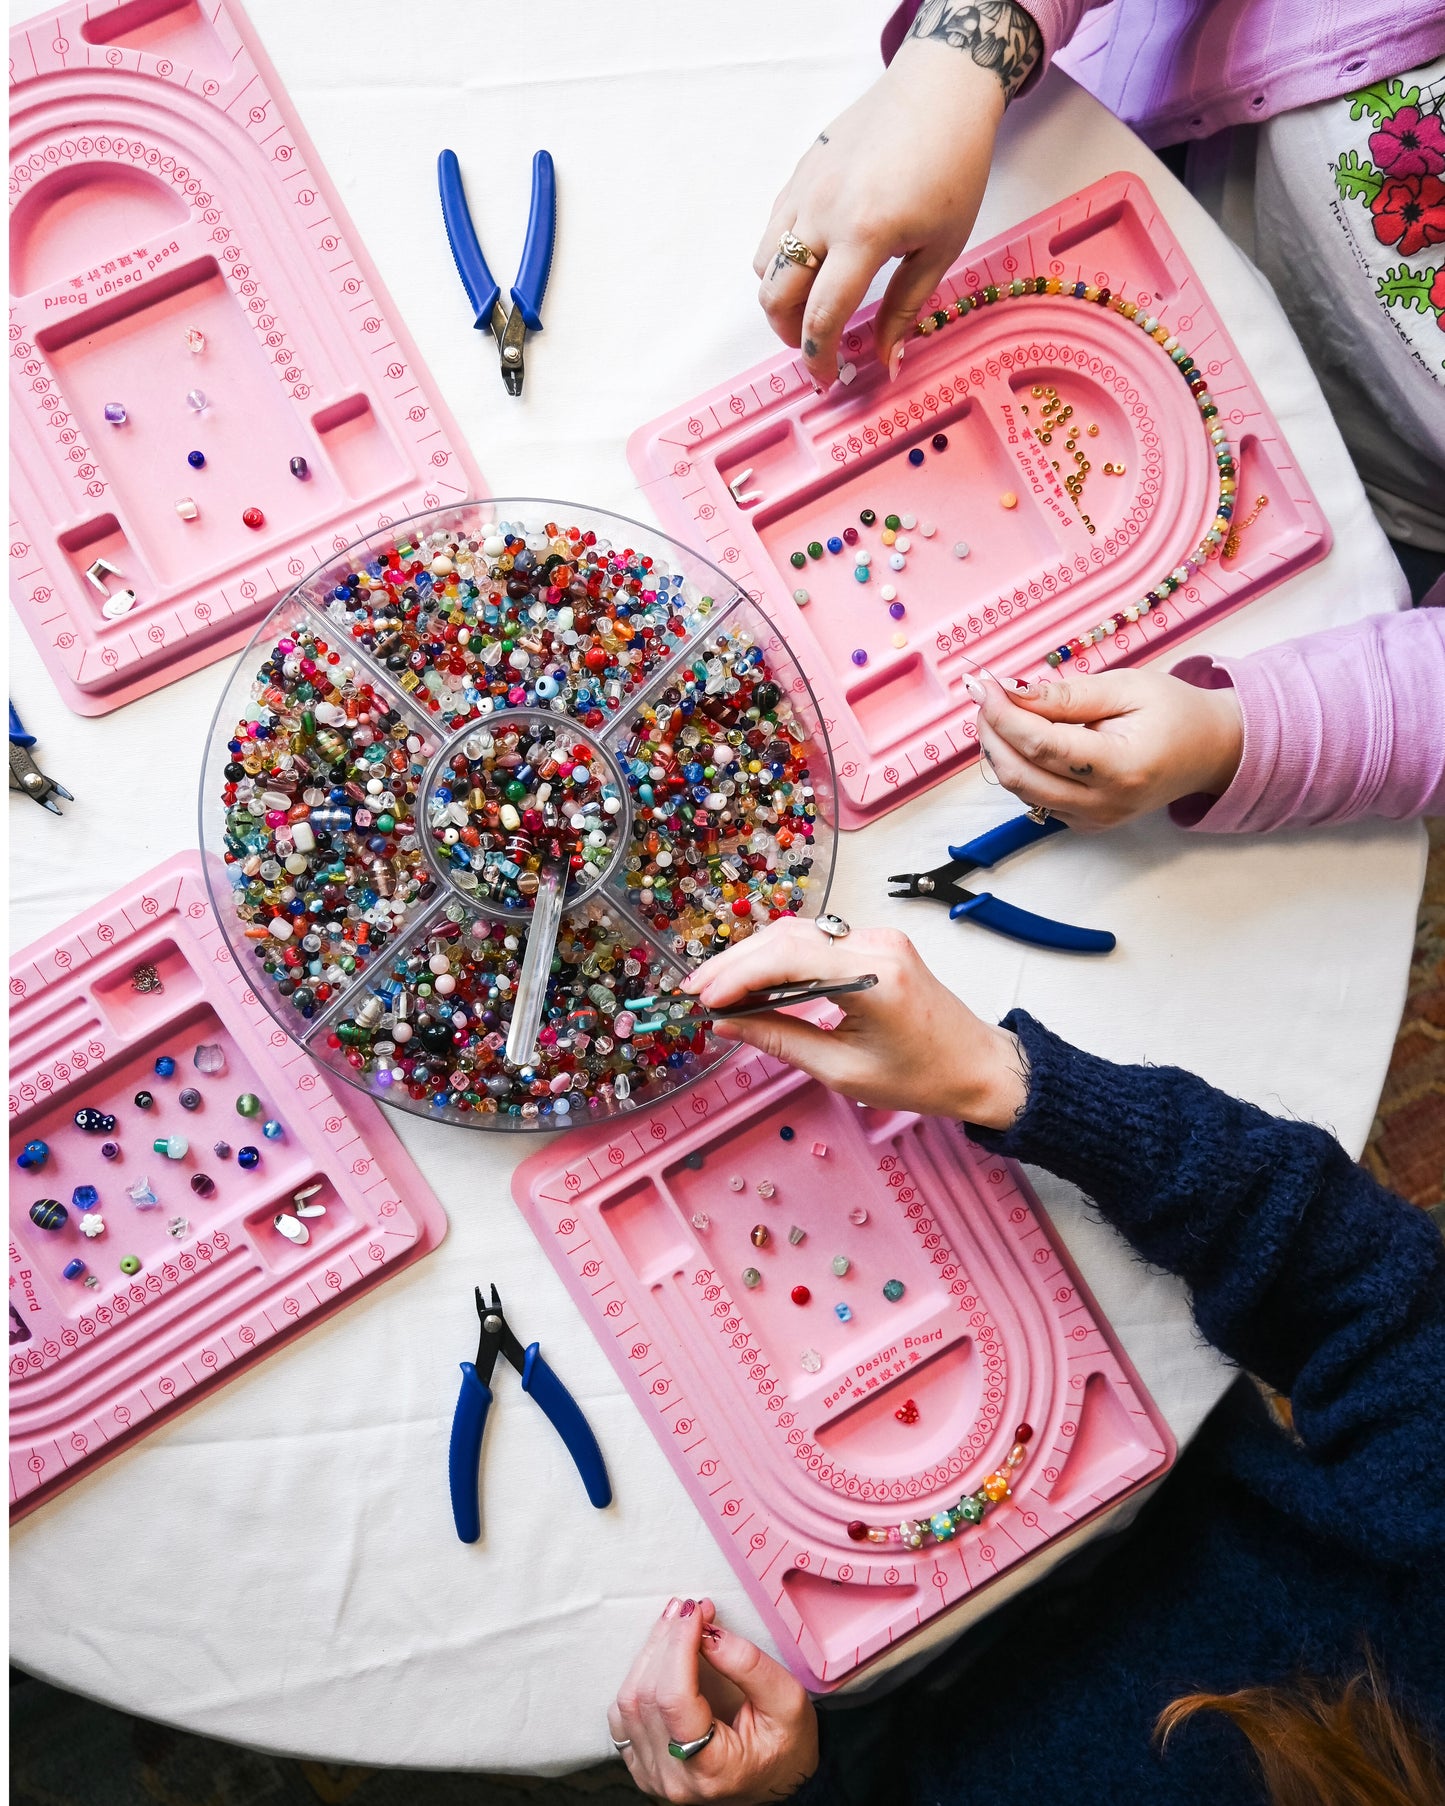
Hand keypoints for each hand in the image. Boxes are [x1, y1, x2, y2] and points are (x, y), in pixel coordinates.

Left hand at [610, 1596, 817, 1803]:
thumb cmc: (787, 1747)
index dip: (678, 1646)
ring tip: (677, 1624)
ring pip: (629, 1701)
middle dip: (666, 1640)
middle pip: (647, 1695)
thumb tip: (707, 1633)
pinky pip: (622, 1716)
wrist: (778, 1783)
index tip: (695, 1611)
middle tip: (690, 1609)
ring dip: (650, 1653)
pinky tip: (662, 1657)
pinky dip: (638, 1678)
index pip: (674, 1699)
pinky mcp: (643, 1766)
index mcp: (711, 1768)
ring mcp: (653, 1775)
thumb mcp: (787, 1702)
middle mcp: (674, 1778)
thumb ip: (749, 1666)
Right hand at [682, 918, 1026, 1129]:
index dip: (737, 975)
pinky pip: (817, 942)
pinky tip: (754, 982)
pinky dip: (780, 959)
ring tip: (714, 989)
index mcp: (874, 977)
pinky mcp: (878, 944)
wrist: (979, 1067)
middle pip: (786, 937)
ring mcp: (879, 938)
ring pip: (798, 934)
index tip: (701, 999)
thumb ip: (780, 1040)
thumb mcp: (842, 1071)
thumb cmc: (921, 1078)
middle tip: (693, 991)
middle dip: (735, 963)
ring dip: (753, 958)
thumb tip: (726, 1024)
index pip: (788, 958)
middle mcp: (877, 945)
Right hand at [752, 38, 1004, 388]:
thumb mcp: (941, 247)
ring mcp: (803, 190)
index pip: (822, 315)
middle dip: (790, 334)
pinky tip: (815, 263)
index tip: (828, 378)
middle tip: (817, 347)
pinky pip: (773, 230)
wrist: (939, 90)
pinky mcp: (798, 174)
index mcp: (863, 234)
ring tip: (813, 306)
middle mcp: (822, 212)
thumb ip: (906, 307)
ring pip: (763, 264)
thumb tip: (887, 362)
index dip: (820, 357)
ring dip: (780, 298)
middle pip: (775, 296)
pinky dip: (781, 259)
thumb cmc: (952, 166)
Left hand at [969, 669, 1243, 829]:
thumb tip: (1011, 692)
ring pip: (1021, 789)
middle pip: (1020, 775)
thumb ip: (1067, 695)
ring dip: (1000, 749)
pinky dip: (1020, 764)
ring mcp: (1092, 820)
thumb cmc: (1174, 712)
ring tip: (1004, 710)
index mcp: (1121, 768)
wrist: (1210, 752)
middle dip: (992, 732)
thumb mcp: (1126, 687)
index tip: (982, 684)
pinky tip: (1025, 735)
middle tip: (985, 695)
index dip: (1003, 714)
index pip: (1041, 745)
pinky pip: (1035, 796)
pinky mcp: (1083, 823)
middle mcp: (1104, 804)